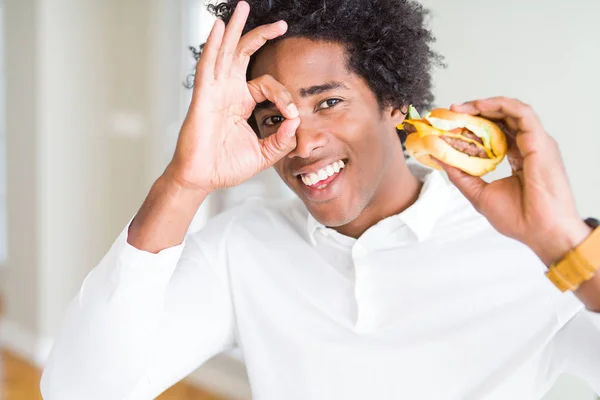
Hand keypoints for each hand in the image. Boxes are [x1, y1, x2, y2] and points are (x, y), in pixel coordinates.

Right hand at [166, 1, 299, 193]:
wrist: (203, 179)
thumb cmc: (226, 166)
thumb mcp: (264, 154)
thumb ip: (281, 139)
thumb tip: (296, 121)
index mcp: (242, 103)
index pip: (267, 84)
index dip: (283, 94)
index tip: (292, 113)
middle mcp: (228, 92)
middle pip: (243, 55)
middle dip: (260, 35)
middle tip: (280, 23)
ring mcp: (215, 92)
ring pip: (225, 52)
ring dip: (235, 29)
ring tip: (243, 8)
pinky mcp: (203, 97)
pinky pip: (208, 66)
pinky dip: (213, 46)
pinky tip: (219, 28)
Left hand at [438, 97, 591, 265]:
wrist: (539, 231)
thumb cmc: (517, 218)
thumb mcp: (479, 193)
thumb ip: (461, 175)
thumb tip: (439, 158)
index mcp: (517, 158)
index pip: (495, 133)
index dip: (474, 126)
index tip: (451, 125)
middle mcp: (528, 146)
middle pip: (501, 119)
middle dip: (475, 112)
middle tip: (452, 111)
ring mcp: (536, 142)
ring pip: (511, 111)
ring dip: (485, 105)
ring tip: (461, 108)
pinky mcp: (540, 141)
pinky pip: (521, 112)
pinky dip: (499, 105)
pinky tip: (479, 107)